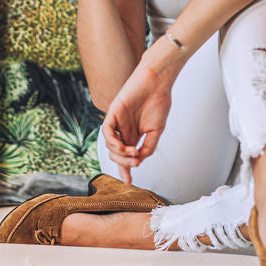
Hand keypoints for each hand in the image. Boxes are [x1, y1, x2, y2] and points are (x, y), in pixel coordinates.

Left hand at [101, 52, 175, 182]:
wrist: (158, 82)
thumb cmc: (159, 103)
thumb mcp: (156, 131)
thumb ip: (148, 147)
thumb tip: (138, 161)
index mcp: (134, 136)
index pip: (126, 157)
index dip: (125, 170)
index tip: (129, 182)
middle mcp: (123, 131)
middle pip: (117, 154)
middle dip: (125, 163)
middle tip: (136, 162)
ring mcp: (117, 122)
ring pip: (111, 145)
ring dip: (120, 154)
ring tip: (133, 152)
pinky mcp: (113, 112)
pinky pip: (106, 130)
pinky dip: (112, 141)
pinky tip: (122, 146)